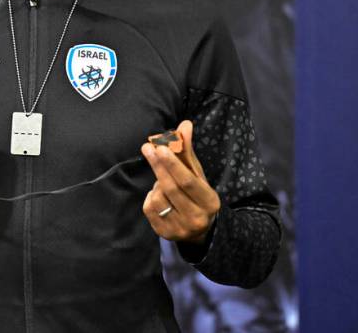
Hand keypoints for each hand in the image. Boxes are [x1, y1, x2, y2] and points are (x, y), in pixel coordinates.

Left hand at [141, 120, 219, 243]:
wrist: (199, 229)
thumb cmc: (196, 193)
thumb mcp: (197, 174)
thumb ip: (188, 150)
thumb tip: (185, 123)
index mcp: (210, 202)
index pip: (187, 181)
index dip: (172, 163)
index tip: (159, 147)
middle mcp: (197, 218)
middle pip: (171, 188)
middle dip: (158, 166)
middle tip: (147, 148)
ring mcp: (180, 229)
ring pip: (158, 197)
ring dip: (156, 183)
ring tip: (162, 180)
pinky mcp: (165, 234)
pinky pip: (149, 208)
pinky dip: (150, 196)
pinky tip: (159, 195)